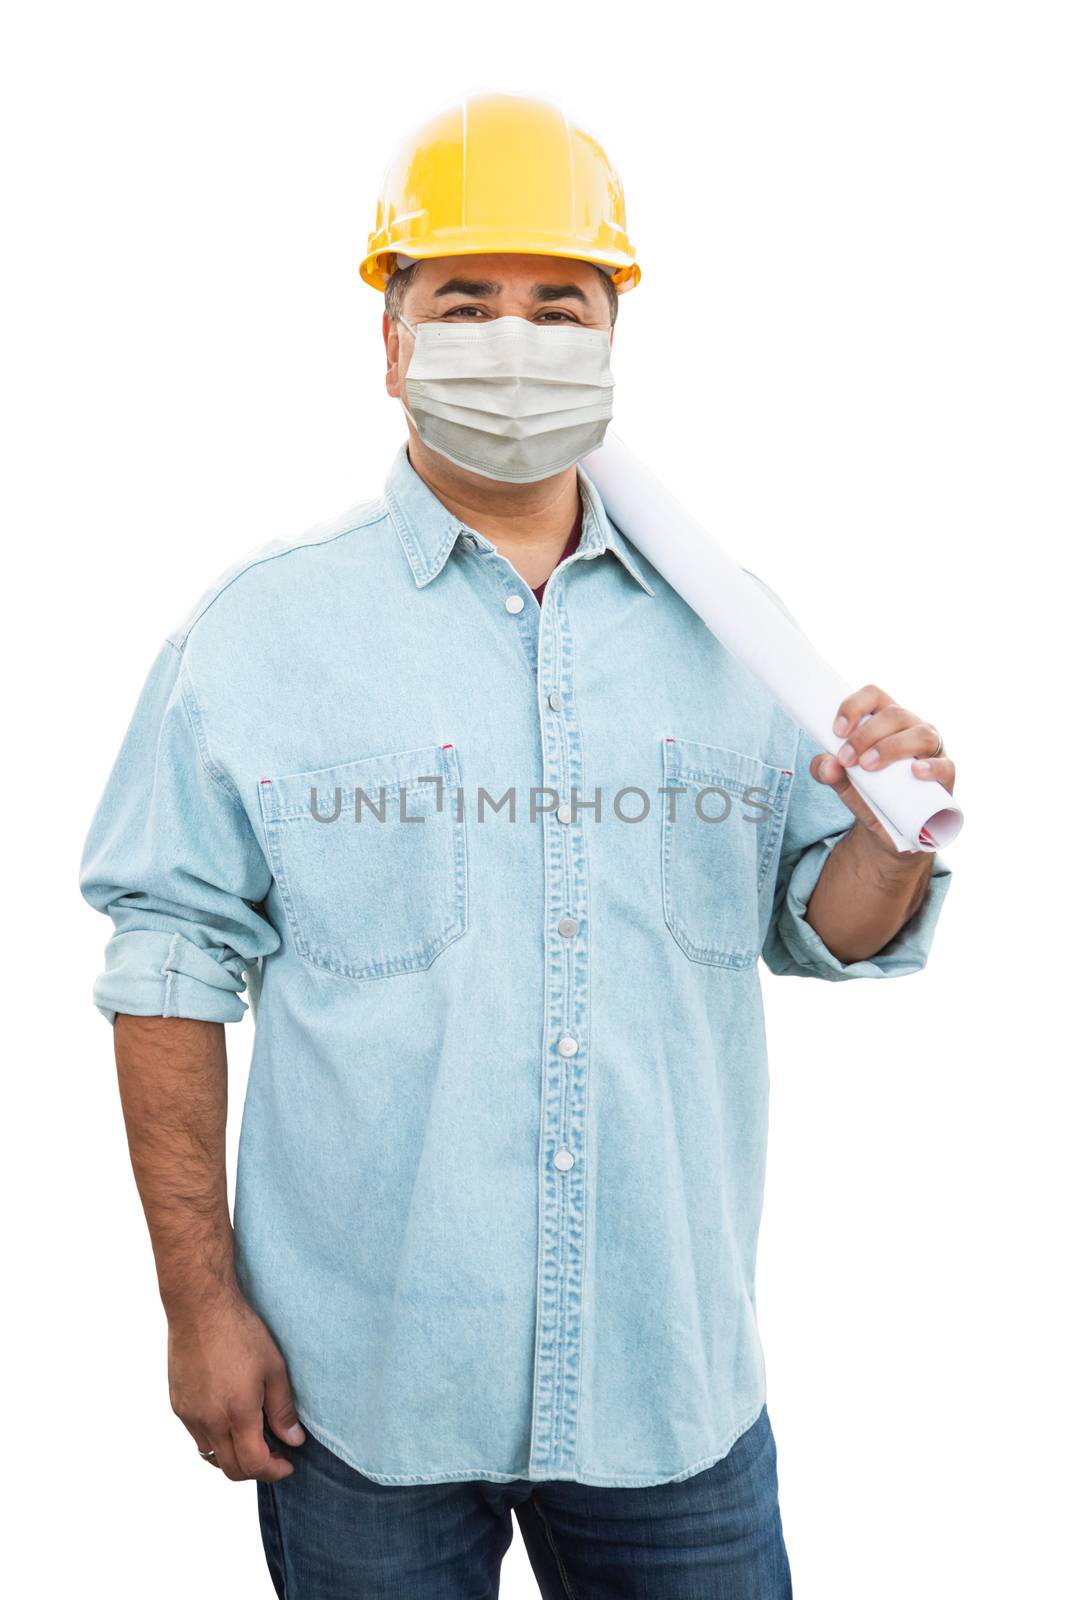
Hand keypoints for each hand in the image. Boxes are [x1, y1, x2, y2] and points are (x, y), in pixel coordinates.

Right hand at [167, 1286, 305, 1481]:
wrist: (200, 1308)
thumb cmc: (239, 1332)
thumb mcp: (273, 1368)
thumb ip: (283, 1410)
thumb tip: (293, 1440)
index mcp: (237, 1413)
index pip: (254, 1464)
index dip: (274, 1470)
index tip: (288, 1464)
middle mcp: (209, 1422)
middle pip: (231, 1469)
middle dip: (256, 1470)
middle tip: (274, 1455)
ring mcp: (189, 1415)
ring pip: (211, 1456)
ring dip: (233, 1456)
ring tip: (252, 1437)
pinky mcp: (178, 1405)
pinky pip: (197, 1436)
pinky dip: (215, 1439)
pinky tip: (229, 1418)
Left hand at [809, 683, 955, 853]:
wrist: (887, 828)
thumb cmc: (866, 792)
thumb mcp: (840, 781)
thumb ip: (826, 771)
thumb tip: (828, 765)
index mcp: (885, 720)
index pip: (873, 695)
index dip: (854, 706)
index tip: (837, 731)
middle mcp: (911, 727)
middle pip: (894, 714)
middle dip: (865, 735)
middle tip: (847, 759)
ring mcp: (932, 750)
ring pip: (922, 734)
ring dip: (891, 748)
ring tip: (869, 767)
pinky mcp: (945, 776)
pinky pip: (946, 766)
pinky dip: (931, 767)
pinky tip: (915, 772)